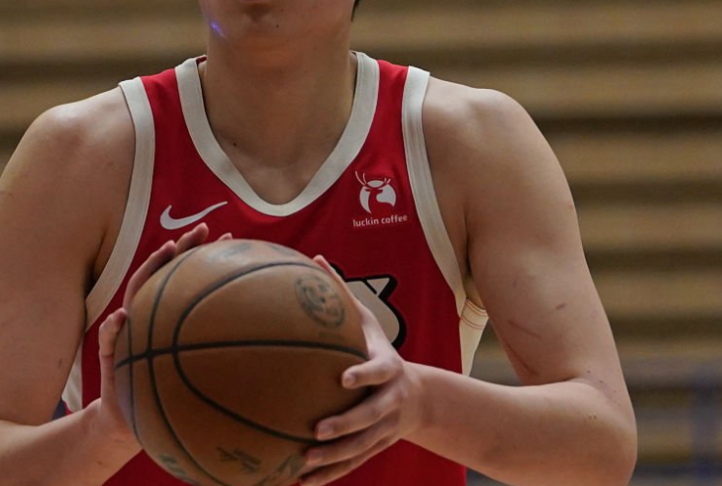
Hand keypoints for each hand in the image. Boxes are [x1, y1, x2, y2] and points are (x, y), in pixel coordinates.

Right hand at [95, 224, 230, 438]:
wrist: (131, 416)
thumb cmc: (166, 388)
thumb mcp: (192, 367)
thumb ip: (208, 347)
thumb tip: (250, 333)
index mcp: (166, 312)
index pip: (183, 276)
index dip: (201, 254)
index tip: (223, 236)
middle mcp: (147, 313)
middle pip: (164, 272)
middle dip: (181, 247)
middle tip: (202, 229)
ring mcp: (127, 328)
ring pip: (136, 292)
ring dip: (150, 269)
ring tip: (166, 251)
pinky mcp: (110, 352)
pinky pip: (109, 338)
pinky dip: (114, 327)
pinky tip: (122, 317)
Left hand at [299, 255, 425, 485]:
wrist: (419, 396)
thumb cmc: (380, 350)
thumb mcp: (367, 323)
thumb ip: (343, 294)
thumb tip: (315, 259)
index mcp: (390, 370)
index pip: (379, 373)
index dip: (363, 374)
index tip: (343, 377)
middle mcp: (391, 403)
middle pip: (370, 418)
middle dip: (345, 426)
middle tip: (316, 431)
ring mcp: (385, 429)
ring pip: (360, 448)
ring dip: (333, 459)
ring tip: (303, 463)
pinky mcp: (377, 447)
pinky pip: (353, 464)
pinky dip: (330, 475)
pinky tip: (302, 484)